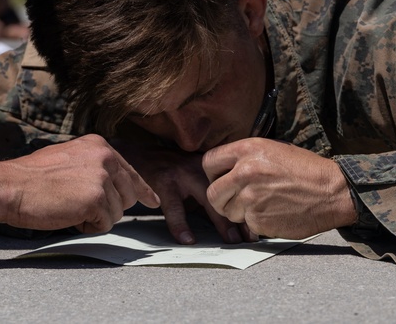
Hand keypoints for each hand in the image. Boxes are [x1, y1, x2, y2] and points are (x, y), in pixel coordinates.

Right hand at [3, 134, 159, 233]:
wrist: (11, 186)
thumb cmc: (33, 177)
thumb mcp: (69, 158)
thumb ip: (93, 166)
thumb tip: (114, 184)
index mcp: (99, 145)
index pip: (129, 171)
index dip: (141, 189)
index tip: (152, 200)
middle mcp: (105, 158)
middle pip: (127, 195)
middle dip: (109, 207)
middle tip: (81, 205)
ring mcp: (102, 178)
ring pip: (116, 213)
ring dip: (95, 217)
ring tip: (68, 206)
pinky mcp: (97, 200)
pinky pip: (104, 225)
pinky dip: (87, 226)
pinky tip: (68, 215)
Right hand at [113, 136, 253, 244]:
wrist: (137, 155)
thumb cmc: (169, 170)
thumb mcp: (193, 174)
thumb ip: (209, 191)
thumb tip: (236, 220)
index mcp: (208, 165)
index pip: (233, 186)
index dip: (247, 206)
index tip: (258, 227)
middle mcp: (198, 166)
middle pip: (226, 191)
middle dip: (240, 215)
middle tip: (251, 237)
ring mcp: (181, 174)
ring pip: (207, 198)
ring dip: (221, 220)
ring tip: (230, 239)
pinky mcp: (163, 183)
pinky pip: (174, 208)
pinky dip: (180, 225)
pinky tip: (187, 239)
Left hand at [203, 138, 356, 238]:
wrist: (333, 192)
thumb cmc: (305, 169)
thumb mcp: (273, 149)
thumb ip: (244, 157)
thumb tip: (221, 166)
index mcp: (247, 150)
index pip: (208, 162)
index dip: (213, 173)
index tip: (222, 178)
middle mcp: (245, 173)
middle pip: (212, 192)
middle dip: (220, 198)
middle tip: (235, 198)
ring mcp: (251, 198)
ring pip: (226, 212)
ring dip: (238, 212)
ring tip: (259, 204)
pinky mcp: (259, 220)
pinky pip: (245, 224)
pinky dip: (255, 222)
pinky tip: (272, 213)